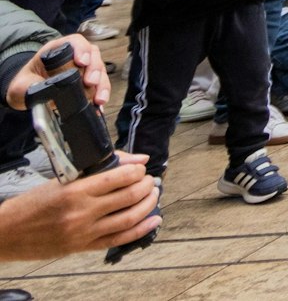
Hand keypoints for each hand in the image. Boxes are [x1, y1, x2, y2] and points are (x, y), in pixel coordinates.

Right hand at [0, 152, 157, 260]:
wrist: (6, 232)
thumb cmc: (32, 203)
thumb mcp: (62, 179)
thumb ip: (98, 170)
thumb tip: (136, 160)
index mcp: (76, 190)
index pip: (121, 177)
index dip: (138, 170)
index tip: (142, 167)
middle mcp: (82, 212)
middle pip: (129, 196)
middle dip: (147, 185)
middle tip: (149, 180)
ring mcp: (84, 232)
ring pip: (129, 218)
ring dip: (148, 205)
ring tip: (153, 195)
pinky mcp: (82, 247)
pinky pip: (119, 239)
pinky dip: (140, 230)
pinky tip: (153, 220)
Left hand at [7, 34, 107, 110]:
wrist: (25, 95)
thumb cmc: (24, 85)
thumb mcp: (21, 85)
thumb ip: (30, 86)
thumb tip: (45, 92)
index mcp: (57, 50)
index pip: (75, 42)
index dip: (82, 49)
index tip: (82, 62)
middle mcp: (73, 56)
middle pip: (92, 55)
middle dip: (95, 69)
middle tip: (91, 82)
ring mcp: (82, 68)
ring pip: (99, 70)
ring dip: (101, 83)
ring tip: (99, 98)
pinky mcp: (87, 82)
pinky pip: (99, 84)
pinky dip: (101, 93)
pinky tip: (99, 103)